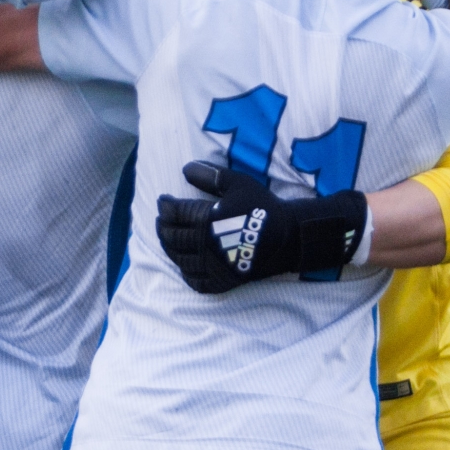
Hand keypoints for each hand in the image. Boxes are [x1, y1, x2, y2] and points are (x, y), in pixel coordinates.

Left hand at [155, 162, 366, 293]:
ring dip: (168, 248)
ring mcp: (213, 266)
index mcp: (207, 220)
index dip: (164, 205)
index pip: (173, 213)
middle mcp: (205, 245)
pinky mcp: (222, 281)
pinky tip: (184, 263)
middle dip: (162, 226)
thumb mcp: (238, 183)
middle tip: (162, 218)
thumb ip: (209, 175)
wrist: (287, 237)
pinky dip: (185, 272)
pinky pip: (195, 281)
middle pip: (171, 237)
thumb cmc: (261, 207)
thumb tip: (184, 168)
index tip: (163, 200)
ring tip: (168, 238)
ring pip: (179, 259)